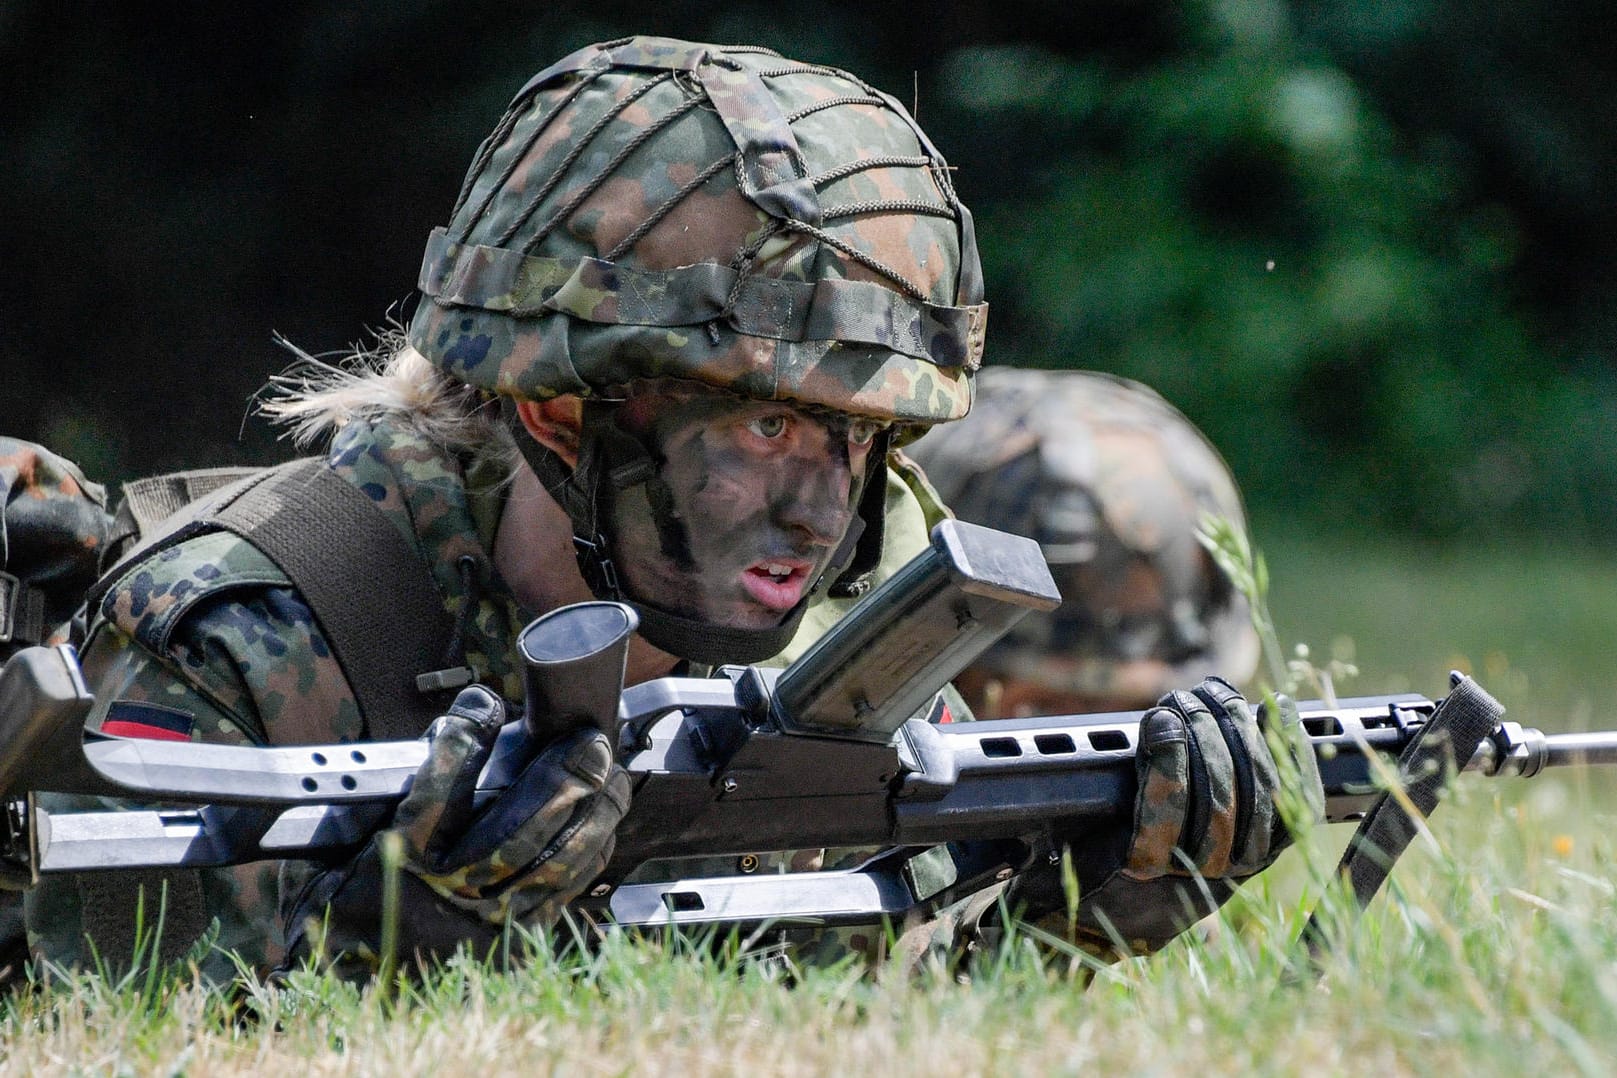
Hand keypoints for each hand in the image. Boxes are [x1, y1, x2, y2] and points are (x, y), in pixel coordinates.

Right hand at [283, 685, 630, 974]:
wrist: (353, 993)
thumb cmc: (345, 913)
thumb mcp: (332, 853)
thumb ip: (368, 804)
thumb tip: (429, 743)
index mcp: (396, 866)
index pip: (436, 791)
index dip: (464, 739)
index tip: (481, 703)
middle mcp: (444, 897)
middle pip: (515, 832)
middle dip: (560, 781)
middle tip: (586, 743)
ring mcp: (484, 927)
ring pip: (552, 865)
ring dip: (589, 815)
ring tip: (608, 776)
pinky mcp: (511, 946)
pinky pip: (561, 895)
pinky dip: (588, 856)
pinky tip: (602, 824)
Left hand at [1008, 676, 1323, 955]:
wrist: (1078, 905)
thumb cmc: (1139, 848)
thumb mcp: (1198, 819)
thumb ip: (1234, 778)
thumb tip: (1262, 713)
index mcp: (1257, 857)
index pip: (1298, 802)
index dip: (1292, 747)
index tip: (1276, 705)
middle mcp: (1230, 869)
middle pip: (1254, 787)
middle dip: (1233, 725)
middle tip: (1209, 691)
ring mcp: (1188, 870)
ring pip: (1213, 791)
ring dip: (1198, 731)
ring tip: (1183, 700)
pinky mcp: (1143, 867)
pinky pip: (1163, 806)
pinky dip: (1165, 758)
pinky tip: (1161, 722)